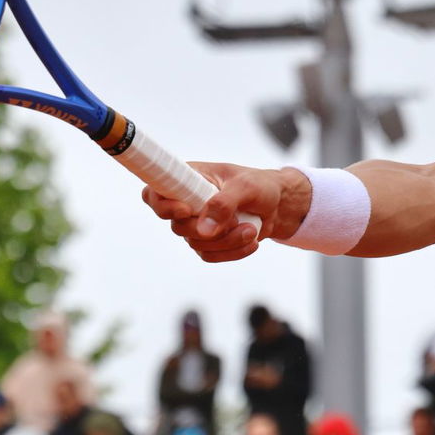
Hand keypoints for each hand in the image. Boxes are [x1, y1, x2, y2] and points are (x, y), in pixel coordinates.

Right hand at [142, 163, 310, 263]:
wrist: (280, 206)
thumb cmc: (261, 186)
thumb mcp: (246, 187)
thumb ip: (224, 204)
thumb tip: (203, 230)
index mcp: (188, 179)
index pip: (154, 193)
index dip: (162, 205)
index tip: (186, 210)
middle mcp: (186, 201)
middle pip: (178, 226)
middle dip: (209, 228)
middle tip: (236, 220)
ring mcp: (196, 224)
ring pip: (196, 244)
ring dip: (226, 242)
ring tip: (251, 230)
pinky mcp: (209, 242)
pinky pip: (210, 255)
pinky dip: (232, 252)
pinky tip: (251, 242)